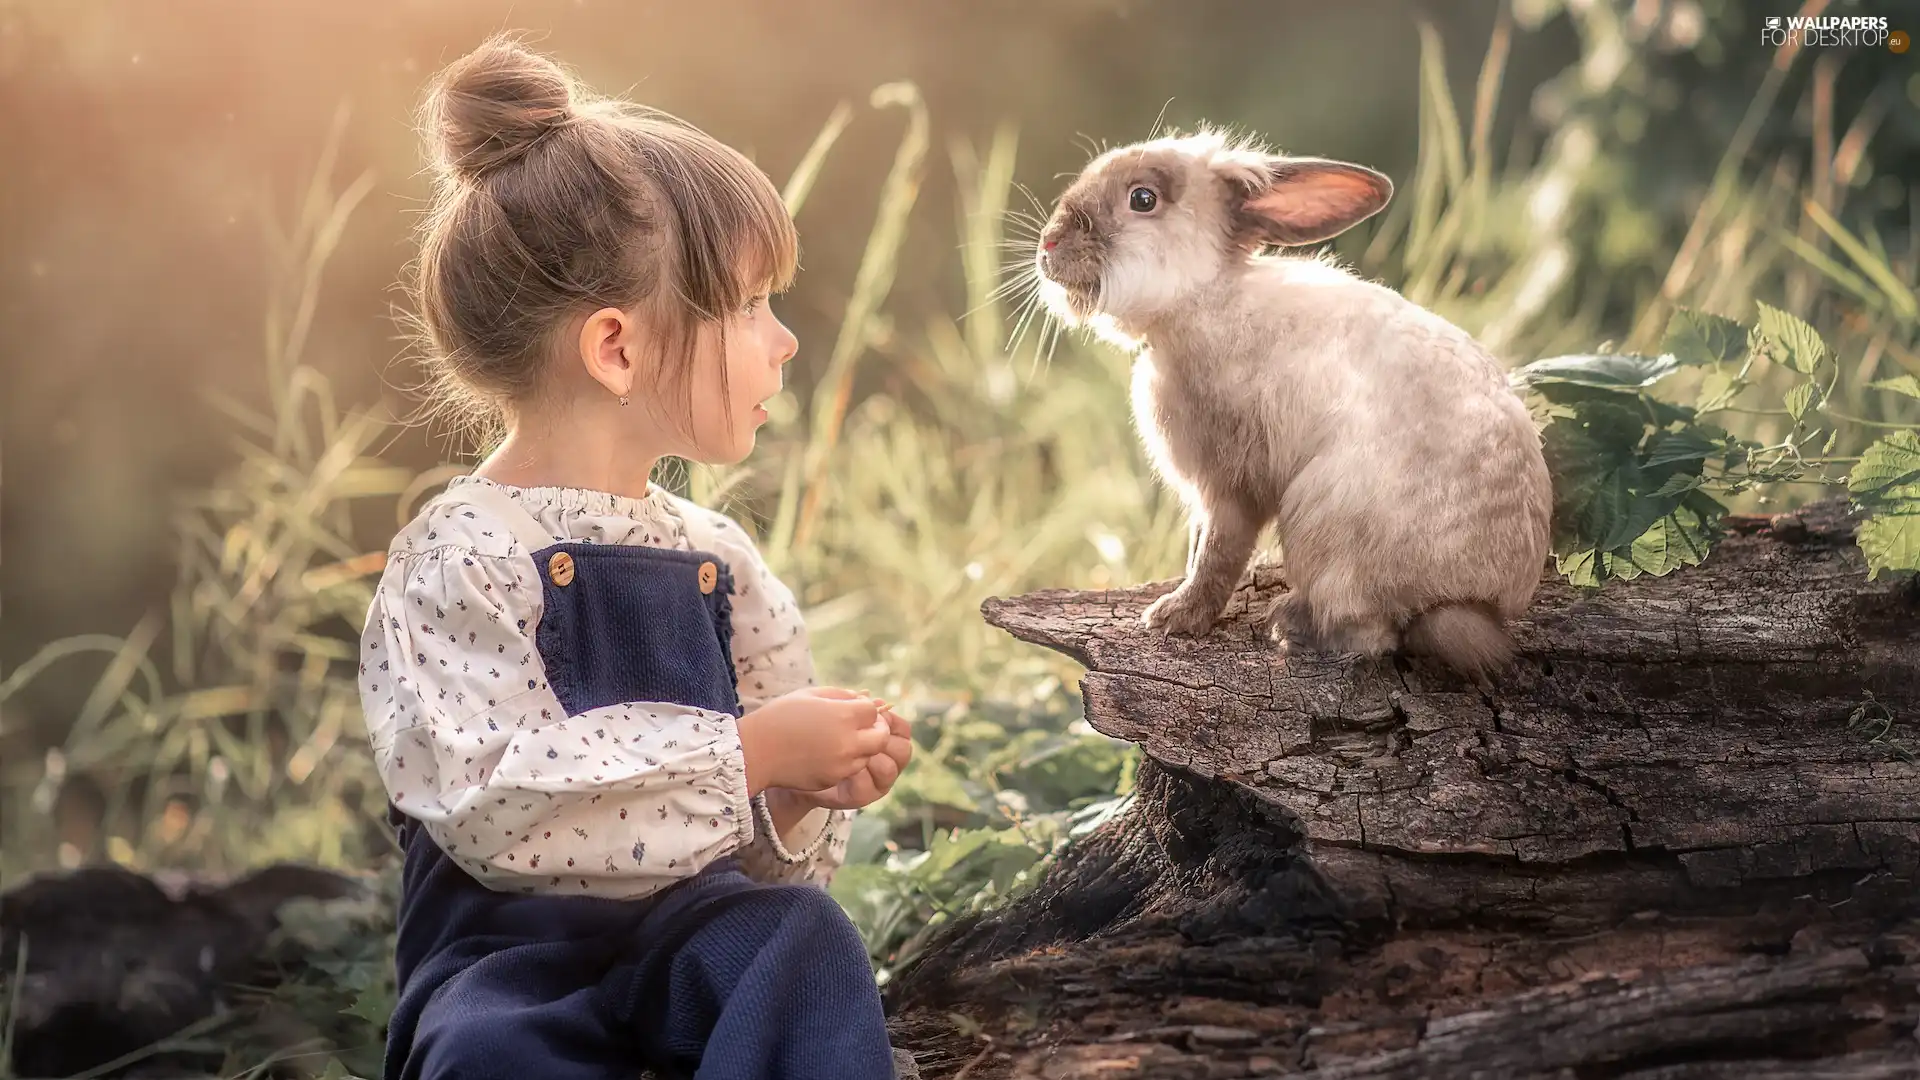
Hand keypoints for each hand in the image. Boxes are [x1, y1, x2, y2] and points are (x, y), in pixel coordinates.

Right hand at [738, 686, 890, 793]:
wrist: (755, 751)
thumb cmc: (780, 717)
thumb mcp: (811, 695)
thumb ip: (843, 695)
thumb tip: (868, 698)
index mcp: (844, 716)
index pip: (873, 712)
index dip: (867, 710)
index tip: (857, 710)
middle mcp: (848, 741)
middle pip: (881, 737)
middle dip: (876, 730)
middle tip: (863, 727)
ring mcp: (842, 763)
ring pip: (868, 755)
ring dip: (862, 747)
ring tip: (840, 739)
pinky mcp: (833, 779)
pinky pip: (850, 769)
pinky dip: (846, 761)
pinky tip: (826, 753)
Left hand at [796, 705, 912, 810]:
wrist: (796, 765)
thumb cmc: (818, 736)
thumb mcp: (835, 715)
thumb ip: (855, 706)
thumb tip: (876, 700)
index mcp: (885, 738)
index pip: (902, 729)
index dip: (890, 721)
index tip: (870, 716)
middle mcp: (886, 760)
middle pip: (903, 750)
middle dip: (883, 741)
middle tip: (861, 734)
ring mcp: (876, 781)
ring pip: (889, 769)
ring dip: (871, 758)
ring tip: (851, 751)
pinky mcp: (862, 796)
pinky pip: (869, 786)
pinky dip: (856, 775)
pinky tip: (841, 767)